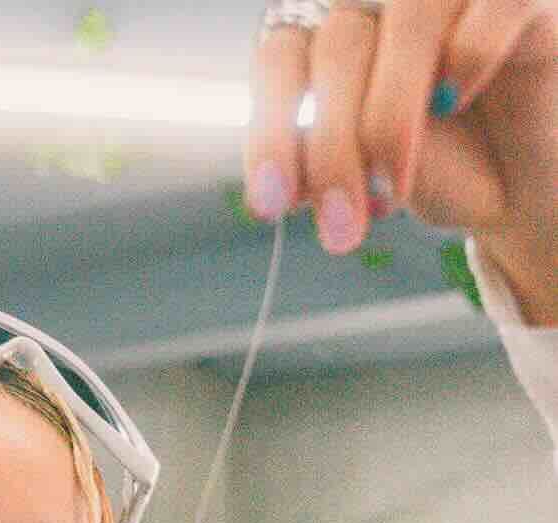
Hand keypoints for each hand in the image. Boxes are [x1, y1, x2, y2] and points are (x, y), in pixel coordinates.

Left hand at [246, 0, 557, 309]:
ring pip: (407, 18)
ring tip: (394, 189)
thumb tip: (279, 188)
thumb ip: (328, 163)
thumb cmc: (447, 171)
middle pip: (338, 46)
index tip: (272, 205)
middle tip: (341, 228)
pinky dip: (470, 50)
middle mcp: (386, 5)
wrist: (524, 186)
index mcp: (337, 39)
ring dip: (390, 115)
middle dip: (332, 149)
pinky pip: (493, 1)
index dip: (271, 130)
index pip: (283, 57)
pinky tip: (454, 100)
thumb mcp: (373, 179)